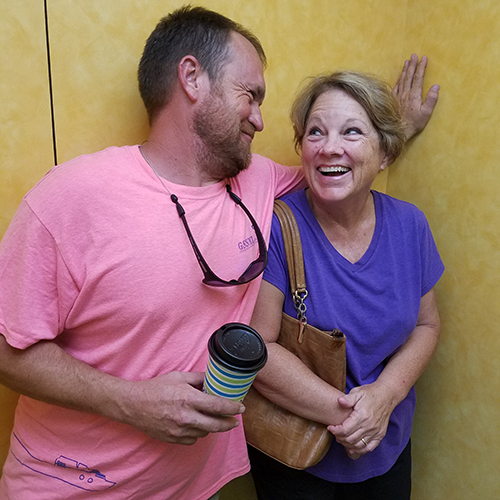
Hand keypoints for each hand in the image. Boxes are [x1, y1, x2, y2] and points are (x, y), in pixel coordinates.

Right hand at [119, 371, 244, 444]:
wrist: (132, 404)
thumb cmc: (155, 388)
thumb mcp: (178, 377)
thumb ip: (198, 378)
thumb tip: (213, 379)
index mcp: (187, 399)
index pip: (217, 406)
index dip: (232, 408)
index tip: (241, 408)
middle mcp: (185, 417)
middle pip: (216, 425)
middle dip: (229, 423)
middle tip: (235, 420)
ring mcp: (178, 431)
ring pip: (205, 433)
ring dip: (211, 427)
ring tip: (212, 418)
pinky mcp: (172, 439)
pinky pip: (192, 439)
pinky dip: (198, 433)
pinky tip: (197, 424)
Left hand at [327, 382, 396, 458]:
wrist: (387, 395)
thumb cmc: (370, 393)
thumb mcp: (357, 392)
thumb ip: (348, 398)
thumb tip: (339, 401)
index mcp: (362, 415)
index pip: (345, 430)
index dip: (335, 430)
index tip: (330, 427)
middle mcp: (369, 426)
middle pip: (350, 439)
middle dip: (339, 438)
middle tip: (335, 433)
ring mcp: (375, 432)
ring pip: (358, 445)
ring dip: (347, 444)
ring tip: (341, 439)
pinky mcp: (380, 435)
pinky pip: (369, 448)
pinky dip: (360, 450)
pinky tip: (353, 448)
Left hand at [393, 53, 439, 139]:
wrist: (398, 131)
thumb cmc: (413, 123)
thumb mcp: (426, 113)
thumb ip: (431, 99)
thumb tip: (436, 86)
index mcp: (414, 95)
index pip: (418, 78)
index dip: (421, 67)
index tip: (423, 58)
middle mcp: (405, 93)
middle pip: (409, 76)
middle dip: (412, 65)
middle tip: (414, 55)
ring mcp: (398, 96)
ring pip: (401, 80)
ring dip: (405, 70)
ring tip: (407, 61)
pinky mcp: (392, 101)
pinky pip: (395, 87)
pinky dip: (398, 79)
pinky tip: (399, 76)